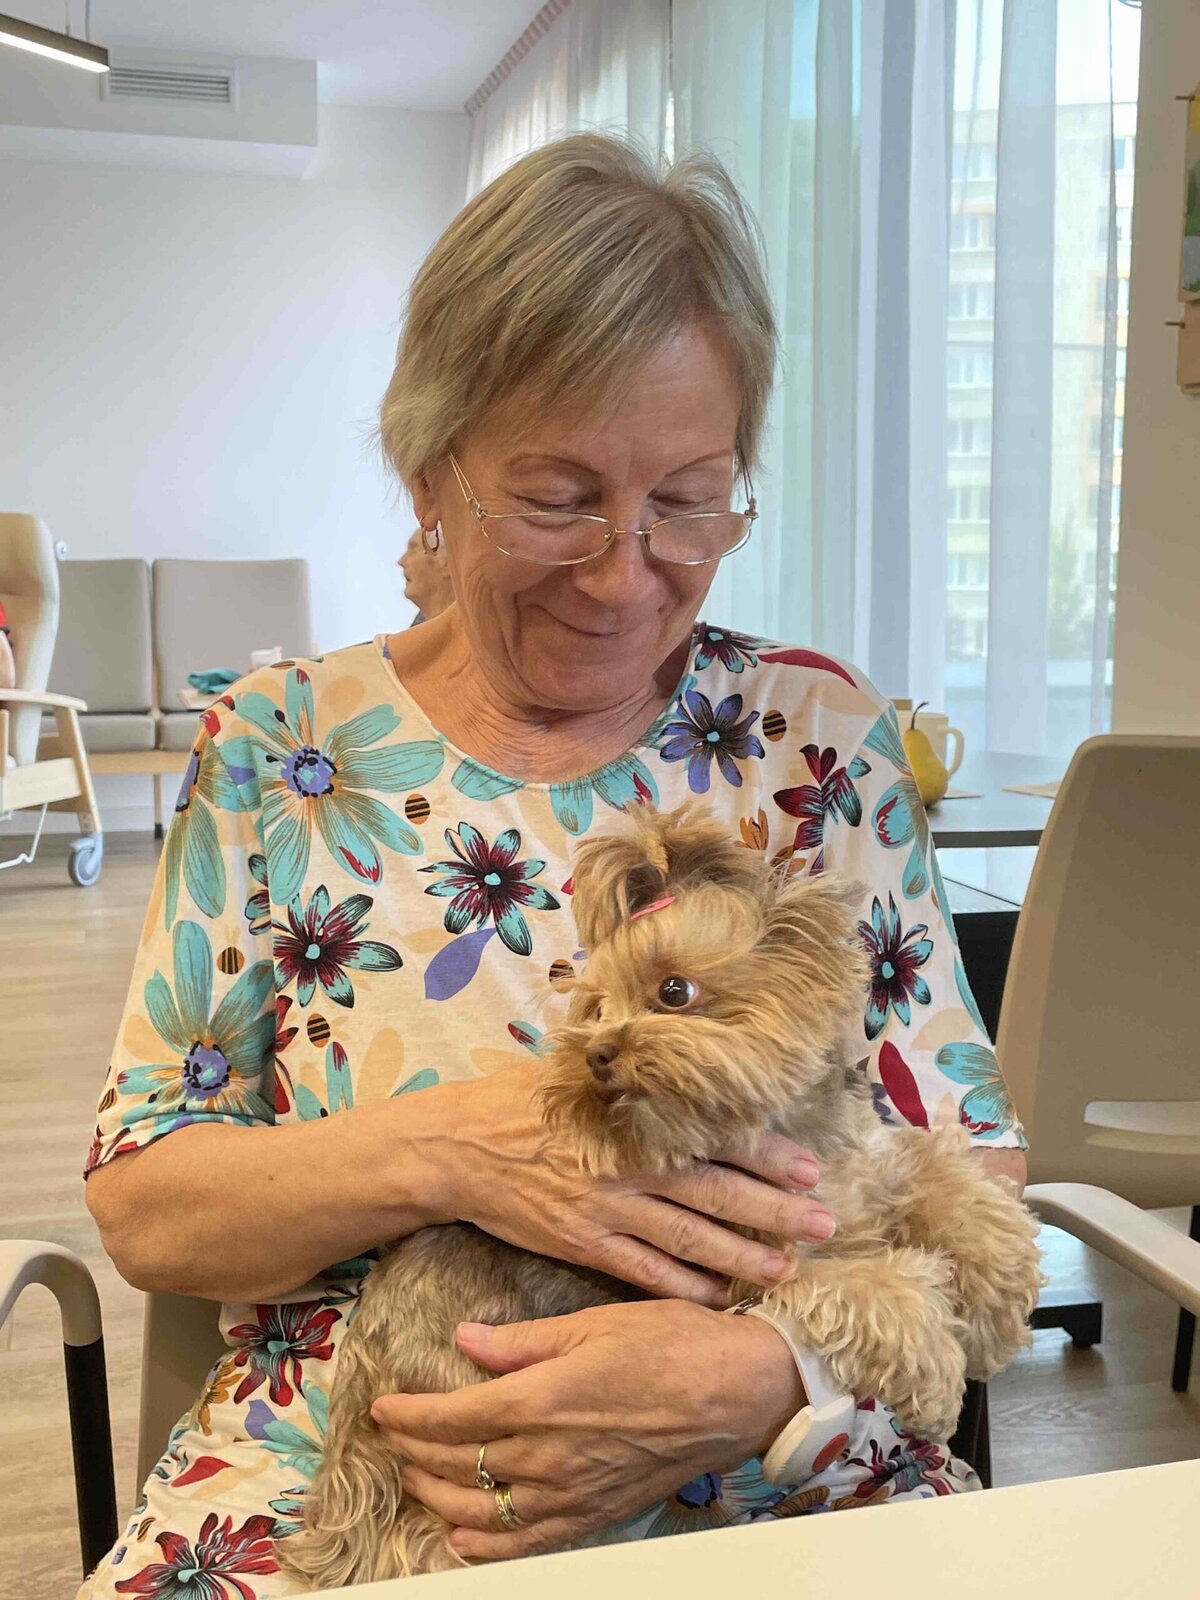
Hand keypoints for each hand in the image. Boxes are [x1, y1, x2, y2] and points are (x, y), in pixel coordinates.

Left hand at [372, 1298, 804, 1559]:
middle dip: (414, 1452)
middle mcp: (547, 1456)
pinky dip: (487, 1545)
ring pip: (482, 1510)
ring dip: (438, 1497)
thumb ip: (521, 1341)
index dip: (409, 1416)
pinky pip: (528, 1543)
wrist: (738, 1392)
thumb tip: (465, 1341)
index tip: (383, 1407)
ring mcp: (571, 1494)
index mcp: (540, 1400)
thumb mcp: (593, 1322)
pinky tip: (464, 1537)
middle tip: (392, 1437)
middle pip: (458, 1465)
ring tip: (414, 1479)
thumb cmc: (672, 1343)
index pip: (452, 1418)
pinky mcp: (595, 1515)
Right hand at [432, 1061, 836, 1306]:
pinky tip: (719, 1299)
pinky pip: (644, 1272)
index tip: (809, 1169)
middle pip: (715, 1190)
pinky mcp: (583, 1243)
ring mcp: (606, 1208)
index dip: (766, 1154)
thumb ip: (633, 1073)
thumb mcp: (579, 1071)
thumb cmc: (521, 1100)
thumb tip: (684, 1060)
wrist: (457, 1147)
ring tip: (787, 1268)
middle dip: (775, 1209)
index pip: (713, 1134)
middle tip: (825, 1224)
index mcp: (631, 1115)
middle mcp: (626, 1163)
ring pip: (689, 1237)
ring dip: (742, 1255)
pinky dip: (684, 1287)